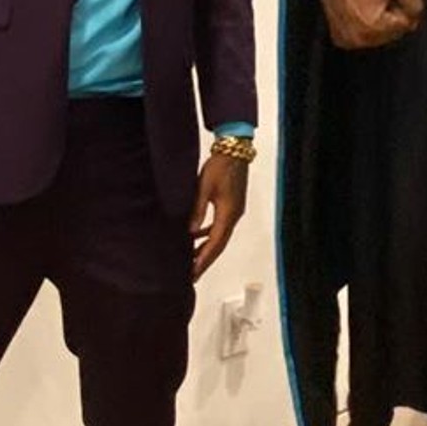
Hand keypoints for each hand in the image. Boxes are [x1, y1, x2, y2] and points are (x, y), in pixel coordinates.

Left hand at [190, 152, 247, 281]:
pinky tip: (198, 237)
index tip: (193, 273)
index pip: (215, 243)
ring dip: (207, 249)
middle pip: (219, 244)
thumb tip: (191, 232)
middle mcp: (234, 216)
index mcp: (228, 213)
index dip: (203, 260)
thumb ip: (198, 210)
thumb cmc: (220, 166)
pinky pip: (220, 227)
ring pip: (220, 237)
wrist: (235, 149)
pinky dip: (209, 235)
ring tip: (192, 261)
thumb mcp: (204, 187)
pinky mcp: (231, 206)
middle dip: (205, 260)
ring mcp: (234, 211)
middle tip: (192, 275)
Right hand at [308, 0, 423, 50]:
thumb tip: (416, 20)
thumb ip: (414, 3)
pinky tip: (357, 10)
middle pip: (393, 34)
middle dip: (390, 16)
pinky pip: (364, 37)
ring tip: (365, 2)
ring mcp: (348, 41)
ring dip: (379, 22)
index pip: (405, 25)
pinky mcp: (340, 39)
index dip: (400, 6)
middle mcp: (359, 39)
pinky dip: (365, 26)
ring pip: (379, 37)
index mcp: (374, 27)